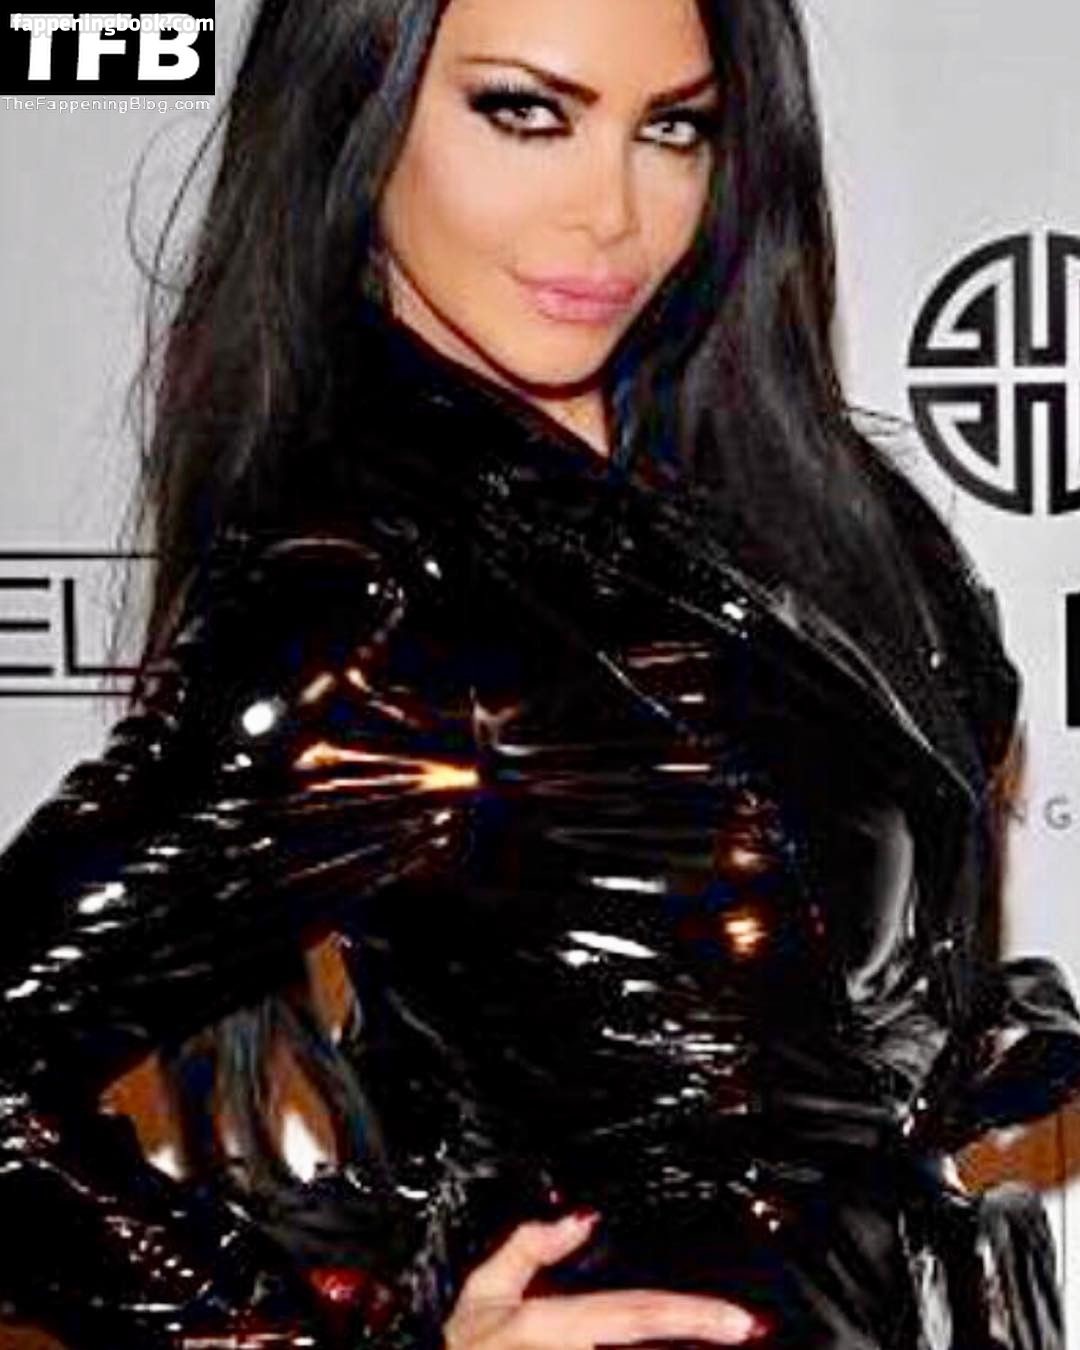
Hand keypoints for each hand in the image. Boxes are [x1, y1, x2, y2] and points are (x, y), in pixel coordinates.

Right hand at [442, 1211, 768, 1347]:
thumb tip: (581, 1216)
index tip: (742, 1320)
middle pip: (644, 1347)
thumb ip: (530, 1249)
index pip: (636, 1313)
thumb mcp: (483, 1295)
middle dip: (697, 1335)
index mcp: (552, 1325)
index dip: (694, 1315)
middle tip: (744, 1329)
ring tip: (716, 1338)